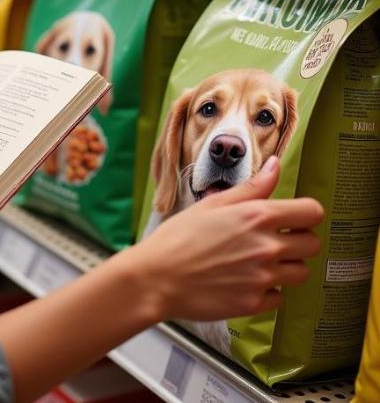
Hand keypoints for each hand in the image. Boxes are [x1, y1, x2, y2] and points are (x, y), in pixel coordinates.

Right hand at [127, 156, 322, 323]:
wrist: (156, 277)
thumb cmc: (178, 237)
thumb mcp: (213, 204)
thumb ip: (251, 187)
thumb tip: (275, 165)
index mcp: (256, 217)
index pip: (311, 212)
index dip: (304, 213)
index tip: (293, 216)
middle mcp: (266, 248)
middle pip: (313, 244)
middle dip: (298, 239)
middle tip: (275, 238)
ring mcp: (262, 278)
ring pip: (301, 272)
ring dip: (287, 266)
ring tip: (259, 260)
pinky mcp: (255, 304)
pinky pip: (279, 297)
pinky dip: (268, 290)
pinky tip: (245, 280)